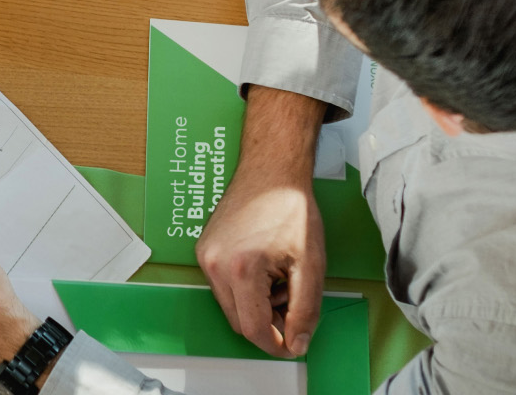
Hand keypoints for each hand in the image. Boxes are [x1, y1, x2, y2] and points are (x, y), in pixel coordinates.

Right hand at [197, 162, 326, 357]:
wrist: (270, 170)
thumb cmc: (289, 207)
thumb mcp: (311, 264)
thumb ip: (306, 309)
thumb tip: (297, 342)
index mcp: (241, 270)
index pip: (253, 329)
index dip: (276, 344)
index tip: (293, 343)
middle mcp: (216, 265)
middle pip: (239, 322)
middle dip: (269, 324)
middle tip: (294, 307)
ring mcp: (206, 257)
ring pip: (230, 306)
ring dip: (257, 307)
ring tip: (282, 282)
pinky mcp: (204, 250)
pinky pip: (223, 287)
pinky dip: (246, 290)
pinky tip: (266, 271)